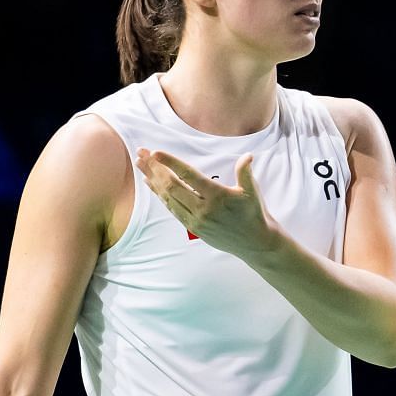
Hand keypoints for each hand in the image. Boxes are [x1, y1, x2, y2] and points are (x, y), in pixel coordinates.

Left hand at [135, 148, 279, 261]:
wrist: (255, 243)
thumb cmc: (254, 213)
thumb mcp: (251, 191)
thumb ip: (245, 172)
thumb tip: (247, 156)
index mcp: (217, 196)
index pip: (189, 176)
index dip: (171, 163)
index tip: (156, 152)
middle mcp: (203, 209)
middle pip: (172, 186)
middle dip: (155, 168)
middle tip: (142, 153)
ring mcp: (196, 220)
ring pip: (169, 198)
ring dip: (153, 180)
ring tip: (140, 164)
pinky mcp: (193, 227)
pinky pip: (172, 209)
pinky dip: (160, 195)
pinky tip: (151, 184)